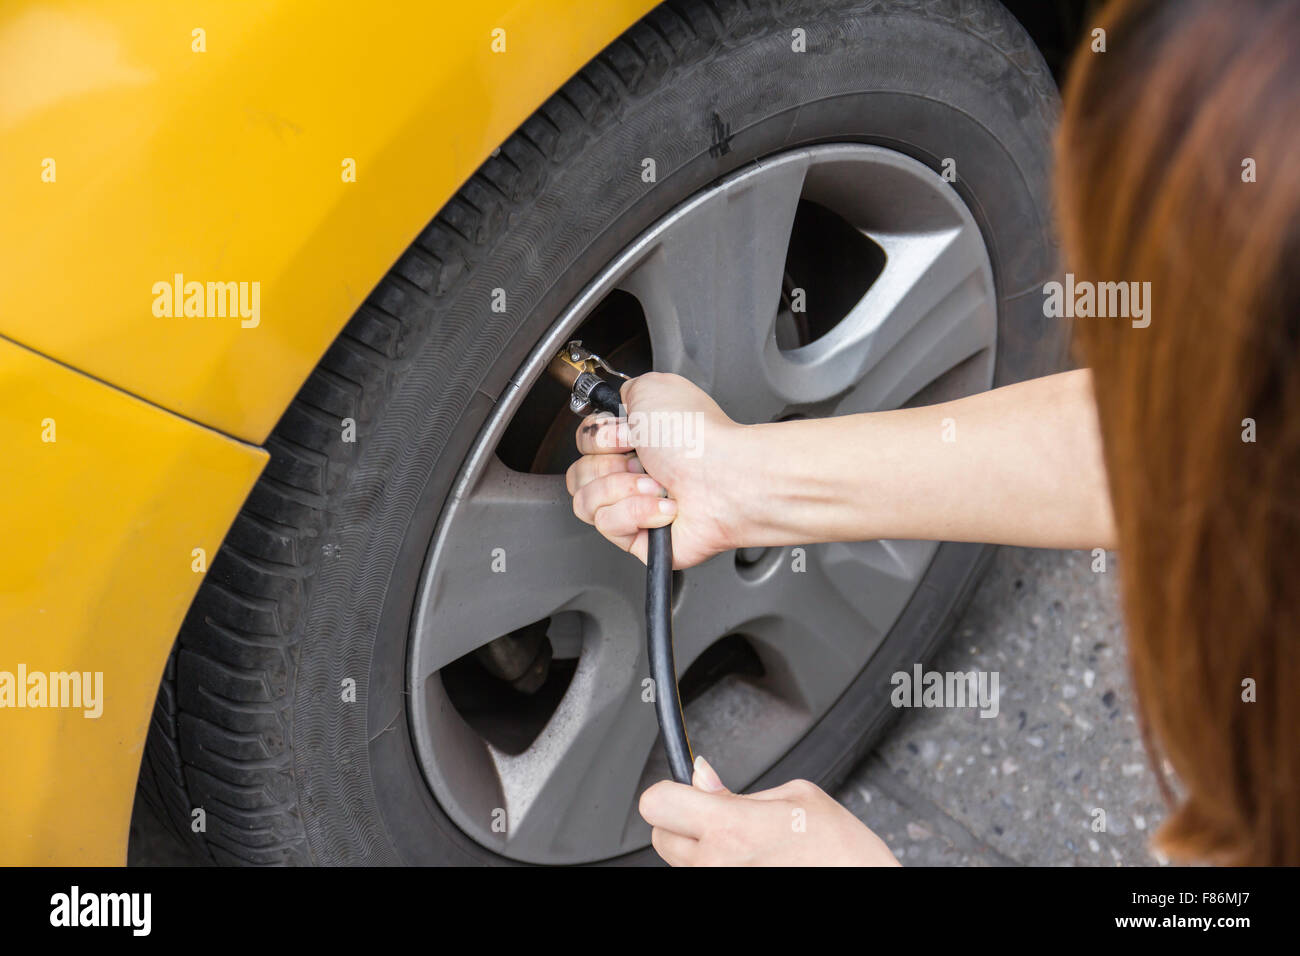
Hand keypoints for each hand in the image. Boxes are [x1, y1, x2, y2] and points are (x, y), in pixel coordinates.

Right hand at [566, 372, 749, 568]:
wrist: (724, 478)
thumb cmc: (696, 437)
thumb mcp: (651, 388)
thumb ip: (623, 392)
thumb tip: (615, 407)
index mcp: (635, 439)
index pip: (584, 445)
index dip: (598, 438)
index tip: (626, 434)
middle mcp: (634, 473)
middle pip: (578, 474)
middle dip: (607, 463)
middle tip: (642, 460)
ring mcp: (634, 507)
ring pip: (585, 502)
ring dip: (620, 487)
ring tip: (656, 484)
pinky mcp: (638, 539)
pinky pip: (607, 525)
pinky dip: (636, 512)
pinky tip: (664, 506)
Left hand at [639, 756, 900, 865]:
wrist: (866, 888)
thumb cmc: (842, 852)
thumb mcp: (798, 796)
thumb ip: (740, 789)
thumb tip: (703, 777)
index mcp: (730, 827)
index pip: (656, 803)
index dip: (670, 790)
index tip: (684, 789)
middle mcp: (716, 864)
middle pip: (660, 836)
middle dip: (682, 822)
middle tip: (716, 817)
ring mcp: (720, 887)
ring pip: (681, 863)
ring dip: (701, 849)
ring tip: (745, 844)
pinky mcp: (729, 898)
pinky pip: (705, 878)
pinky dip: (719, 867)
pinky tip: (752, 862)